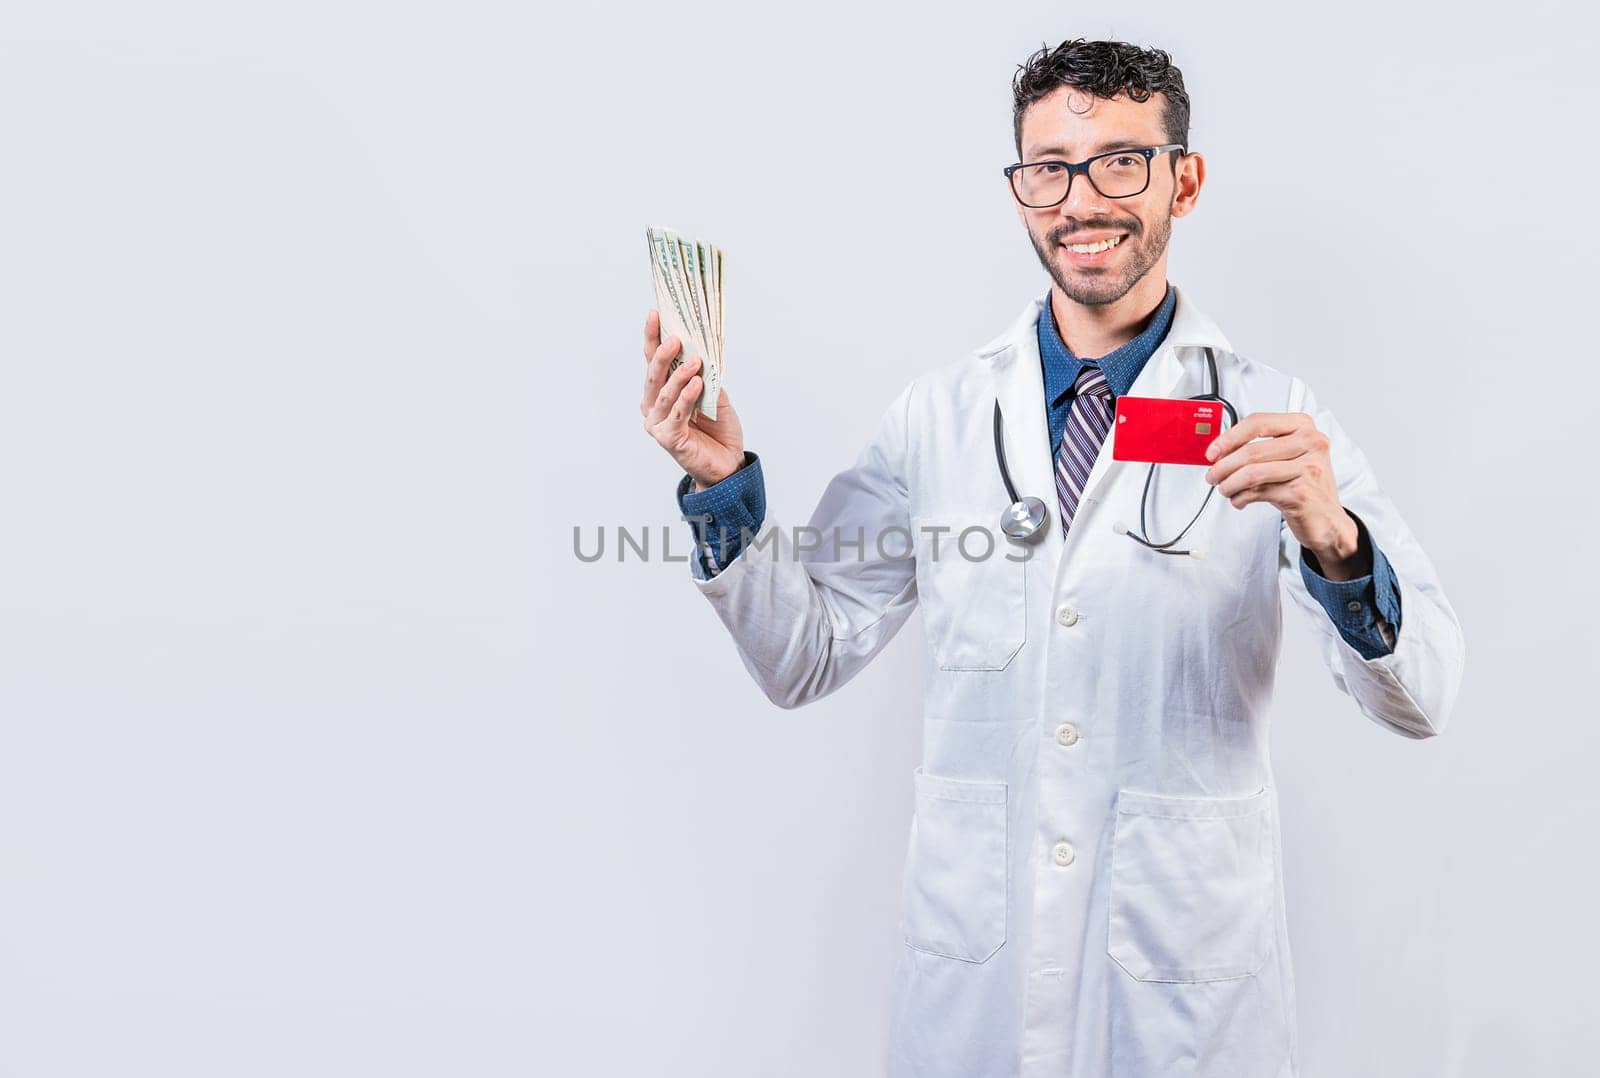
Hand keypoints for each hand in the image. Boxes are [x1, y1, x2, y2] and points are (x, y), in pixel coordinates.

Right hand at [641, 309, 744, 489]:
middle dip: (662, 353)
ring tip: (694, 360)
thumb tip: (703, 352)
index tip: (656, 314)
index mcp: (661, 394)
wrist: (727, 464)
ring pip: (665, 393)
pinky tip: (696, 383)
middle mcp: (653, 408)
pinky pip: (677, 413)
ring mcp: (658, 424)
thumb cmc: (718, 431)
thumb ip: (706, 377)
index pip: (654, 362)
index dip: (653, 338)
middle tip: (675, 336)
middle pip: (654, 375)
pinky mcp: (669, 439)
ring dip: (679, 374)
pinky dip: (686, 397)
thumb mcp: (716, 396)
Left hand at [1202, 411, 1369, 579]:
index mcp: (1303, 426)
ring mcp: (1308, 468)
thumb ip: (1259, 448)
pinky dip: (1241, 497)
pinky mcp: (1302, 493)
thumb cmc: (1304, 486)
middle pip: (1251, 451)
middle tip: (1212, 476)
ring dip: (1229, 484)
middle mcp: (1310, 443)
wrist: (1328, 520)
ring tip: (1224, 489)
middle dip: (1223, 466)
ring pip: (1252, 473)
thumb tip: (1219, 450)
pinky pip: (1258, 492)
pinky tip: (1239, 500)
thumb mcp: (1286, 458)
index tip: (1212, 452)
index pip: (1258, 422)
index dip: (1228, 437)